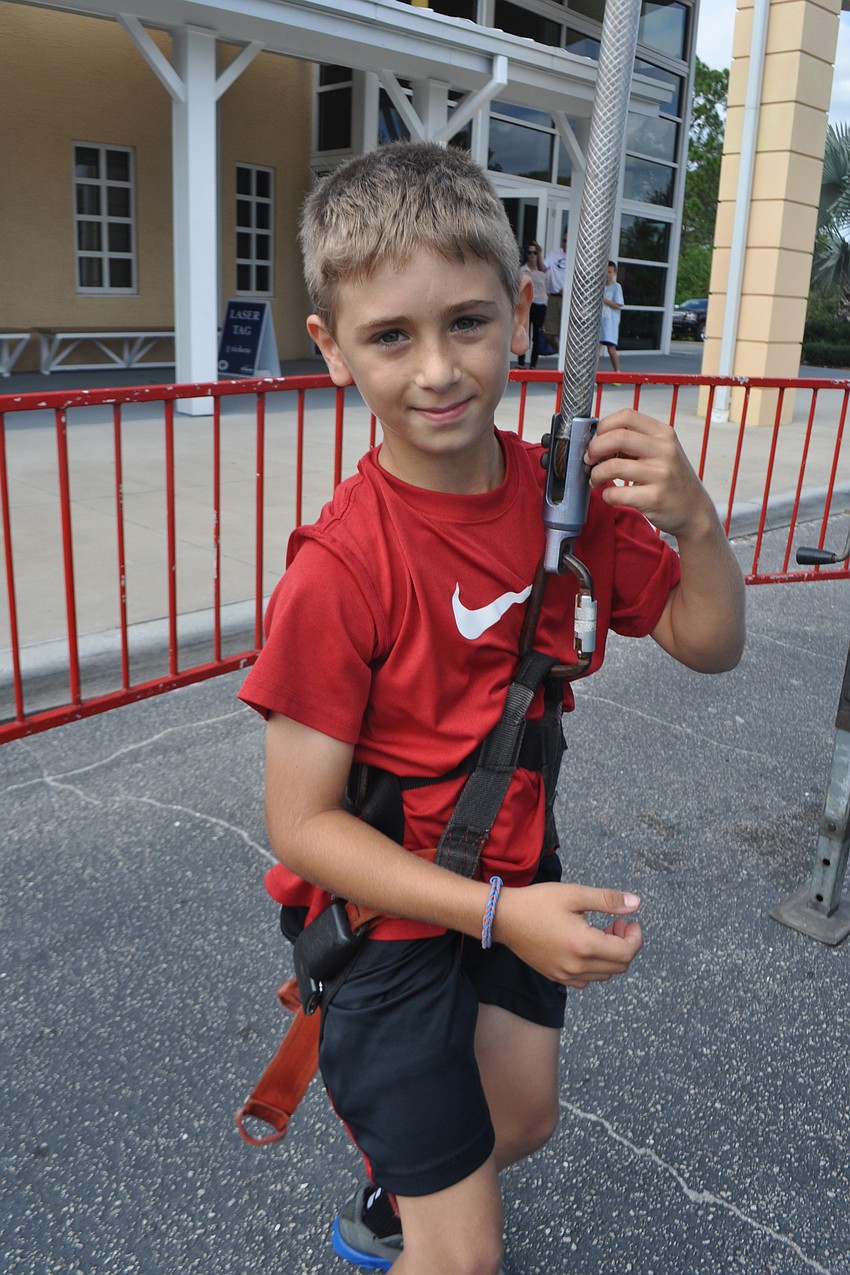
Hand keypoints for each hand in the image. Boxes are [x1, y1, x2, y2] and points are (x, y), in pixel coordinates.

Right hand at [493, 883, 642, 988]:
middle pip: (619, 966)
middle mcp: (576, 967)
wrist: (503, 917)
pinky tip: (585, 947)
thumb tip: (636, 903)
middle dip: (625, 944)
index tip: (628, 920)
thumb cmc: (537, 902)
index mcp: (584, 946)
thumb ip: (608, 900)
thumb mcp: (574, 894)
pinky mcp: (555, 977)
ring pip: (604, 975)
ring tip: (602, 932)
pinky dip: (595, 966)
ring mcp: (565, 975)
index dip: (635, 937)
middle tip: (617, 923)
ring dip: (611, 956)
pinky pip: (586, 980)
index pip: (626, 952)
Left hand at [585, 408, 713, 539]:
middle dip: (594, 448)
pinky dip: (606, 495)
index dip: (603, 426)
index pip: (626, 416)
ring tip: (596, 479)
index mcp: (664, 434)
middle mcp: (665, 450)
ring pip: (613, 466)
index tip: (596, 440)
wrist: (695, 510)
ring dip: (596, 474)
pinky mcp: (654, 498)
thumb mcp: (662, 452)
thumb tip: (598, 439)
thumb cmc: (672, 479)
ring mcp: (661, 474)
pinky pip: (616, 493)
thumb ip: (636, 442)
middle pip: (617, 437)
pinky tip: (610, 495)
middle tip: (590, 460)